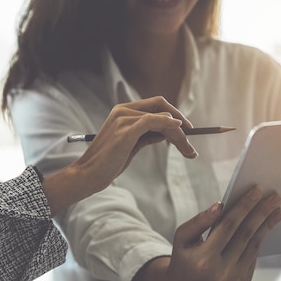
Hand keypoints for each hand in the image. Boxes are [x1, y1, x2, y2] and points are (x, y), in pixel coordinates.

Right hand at [42, 96, 196, 215]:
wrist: (89, 175)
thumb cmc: (109, 162)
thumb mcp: (132, 145)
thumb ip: (147, 134)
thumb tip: (168, 131)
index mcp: (124, 111)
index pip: (157, 105)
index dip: (175, 115)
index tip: (188, 130)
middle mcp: (123, 110)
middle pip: (162, 109)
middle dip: (182, 126)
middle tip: (191, 149)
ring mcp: (124, 118)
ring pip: (162, 118)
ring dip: (180, 135)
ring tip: (190, 152)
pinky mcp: (126, 129)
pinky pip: (153, 120)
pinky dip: (168, 123)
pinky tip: (180, 129)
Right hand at [133, 186, 280, 280]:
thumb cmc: (183, 259)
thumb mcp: (182, 238)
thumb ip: (199, 221)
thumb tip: (219, 205)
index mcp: (204, 259)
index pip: (229, 226)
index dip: (244, 207)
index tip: (257, 191)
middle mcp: (221, 272)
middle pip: (246, 234)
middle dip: (262, 213)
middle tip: (275, 197)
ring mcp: (233, 280)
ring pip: (254, 245)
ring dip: (267, 225)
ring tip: (277, 209)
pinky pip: (253, 256)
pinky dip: (260, 239)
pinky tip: (266, 226)